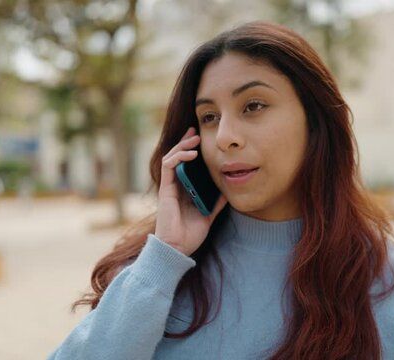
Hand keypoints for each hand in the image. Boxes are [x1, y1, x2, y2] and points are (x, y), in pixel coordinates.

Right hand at [154, 127, 227, 255]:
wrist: (178, 247)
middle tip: (196, 131)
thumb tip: (228, 191)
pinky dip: (179, 157)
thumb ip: (216, 203)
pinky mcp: (165, 189)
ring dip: (183, 145)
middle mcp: (175, 186)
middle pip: (177, 157)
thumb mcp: (209, 215)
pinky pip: (169, 166)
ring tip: (195, 138)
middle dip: (186, 142)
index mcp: (184, 190)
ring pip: (172, 158)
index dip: (191, 150)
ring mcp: (169, 187)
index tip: (201, 139)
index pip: (186, 165)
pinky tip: (191, 154)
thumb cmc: (190, 234)